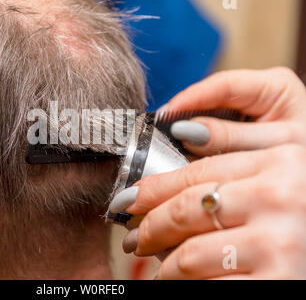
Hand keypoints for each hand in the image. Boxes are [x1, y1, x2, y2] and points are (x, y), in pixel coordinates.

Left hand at [111, 144, 305, 278]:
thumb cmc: (305, 215)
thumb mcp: (284, 173)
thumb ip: (239, 150)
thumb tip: (182, 132)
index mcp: (280, 161)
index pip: (197, 173)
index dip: (153, 188)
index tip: (129, 199)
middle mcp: (280, 197)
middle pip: (186, 210)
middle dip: (148, 228)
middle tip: (134, 239)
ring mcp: (280, 243)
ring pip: (190, 255)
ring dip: (165, 266)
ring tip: (160, 267)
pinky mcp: (279, 283)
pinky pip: (208, 286)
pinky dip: (185, 287)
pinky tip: (181, 284)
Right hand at [166, 67, 305, 155]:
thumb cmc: (305, 158)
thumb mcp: (274, 144)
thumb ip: (231, 136)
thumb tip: (186, 131)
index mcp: (276, 87)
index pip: (224, 84)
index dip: (191, 98)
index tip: (167, 114)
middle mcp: (260, 94)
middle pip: (211, 100)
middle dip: (185, 117)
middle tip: (162, 134)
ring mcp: (247, 111)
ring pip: (206, 116)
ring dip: (188, 131)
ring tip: (168, 143)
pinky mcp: (238, 128)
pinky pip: (210, 132)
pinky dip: (197, 143)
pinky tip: (184, 150)